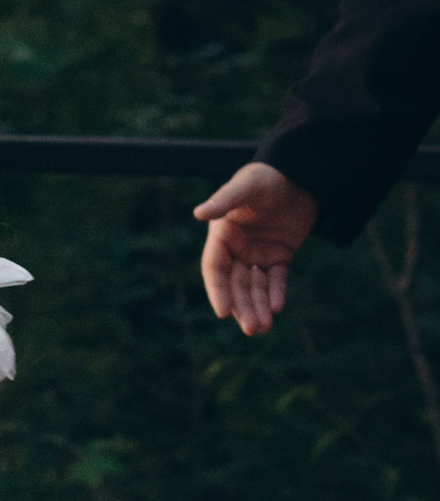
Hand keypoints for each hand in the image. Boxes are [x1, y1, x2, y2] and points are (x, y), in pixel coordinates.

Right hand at [195, 162, 318, 334]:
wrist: (300, 172)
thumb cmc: (267, 177)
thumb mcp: (246, 186)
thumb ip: (224, 201)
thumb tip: (199, 214)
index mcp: (222, 236)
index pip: (215, 269)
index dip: (218, 291)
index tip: (223, 312)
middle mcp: (237, 248)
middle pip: (235, 285)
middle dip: (242, 307)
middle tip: (252, 328)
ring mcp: (258, 253)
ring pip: (254, 286)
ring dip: (258, 306)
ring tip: (263, 328)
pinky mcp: (279, 255)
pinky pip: (276, 279)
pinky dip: (276, 293)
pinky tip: (277, 308)